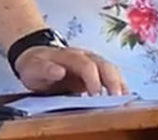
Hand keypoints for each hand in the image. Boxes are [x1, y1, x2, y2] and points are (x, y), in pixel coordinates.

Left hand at [14, 46, 128, 95]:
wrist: (35, 57)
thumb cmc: (35, 66)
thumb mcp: (33, 68)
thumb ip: (45, 69)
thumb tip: (59, 71)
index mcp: (68, 56)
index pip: (85, 64)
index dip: (93, 79)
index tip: (96, 94)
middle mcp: (84, 57)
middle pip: (103, 65)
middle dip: (112, 81)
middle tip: (116, 99)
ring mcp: (92, 63)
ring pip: (111, 69)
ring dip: (119, 84)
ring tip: (124, 100)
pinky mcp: (96, 73)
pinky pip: (112, 76)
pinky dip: (120, 86)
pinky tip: (124, 98)